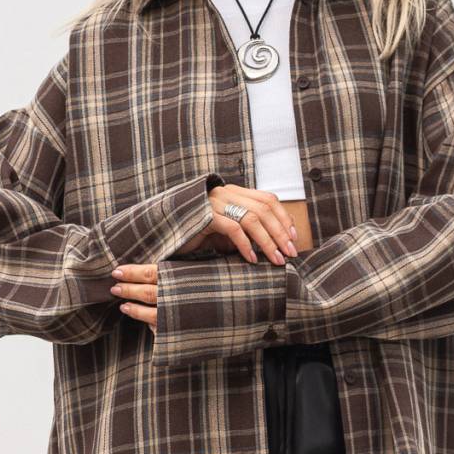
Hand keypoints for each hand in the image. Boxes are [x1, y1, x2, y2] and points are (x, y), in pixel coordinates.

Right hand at [112, 183, 299, 331]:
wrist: (159, 235)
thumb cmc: (193, 237)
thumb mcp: (224, 235)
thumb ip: (244, 233)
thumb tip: (272, 248)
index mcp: (232, 193)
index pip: (268, 199)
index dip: (284, 218)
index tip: (293, 239)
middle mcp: (224, 192)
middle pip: (265, 208)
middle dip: (281, 233)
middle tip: (290, 254)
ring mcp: (213, 202)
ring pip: (253, 218)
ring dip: (268, 241)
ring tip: (277, 260)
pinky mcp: (204, 216)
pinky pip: (233, 228)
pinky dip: (246, 246)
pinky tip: (252, 260)